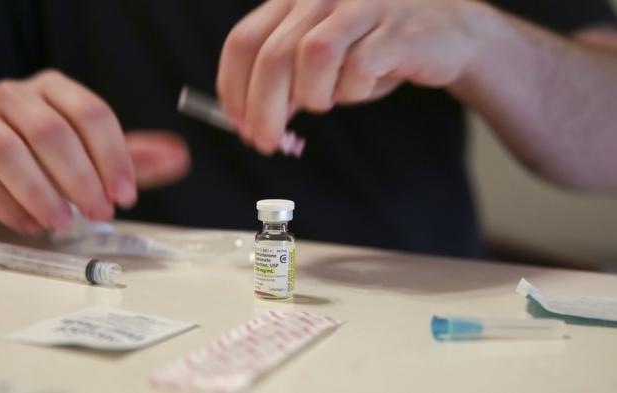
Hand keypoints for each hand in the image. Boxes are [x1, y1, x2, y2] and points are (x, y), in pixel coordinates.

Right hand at [0, 70, 188, 234]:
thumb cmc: (42, 152)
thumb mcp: (90, 149)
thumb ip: (133, 155)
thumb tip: (180, 157)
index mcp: (54, 89)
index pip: (90, 113)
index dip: (113, 156)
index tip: (126, 194)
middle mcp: (14, 98)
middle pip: (50, 131)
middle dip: (81, 178)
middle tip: (100, 212)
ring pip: (9, 153)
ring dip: (42, 193)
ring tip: (63, 222)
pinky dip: (9, 207)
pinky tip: (32, 224)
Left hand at [217, 0, 486, 153]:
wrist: (446, 34)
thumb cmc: (375, 49)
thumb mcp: (320, 64)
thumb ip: (284, 84)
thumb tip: (253, 122)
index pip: (243, 41)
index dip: (234, 88)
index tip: (238, 123)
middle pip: (273, 54)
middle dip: (262, 109)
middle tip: (265, 141)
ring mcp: (361, 4)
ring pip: (313, 54)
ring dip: (312, 95)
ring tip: (326, 101)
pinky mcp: (397, 27)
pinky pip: (359, 68)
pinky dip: (353, 91)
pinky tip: (363, 87)